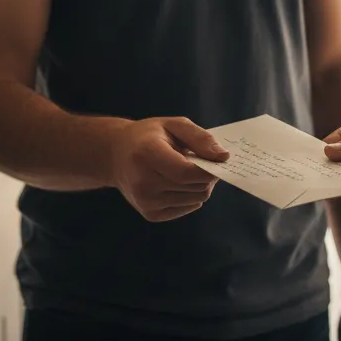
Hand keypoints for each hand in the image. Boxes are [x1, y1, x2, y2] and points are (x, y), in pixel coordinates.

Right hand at [111, 117, 227, 222]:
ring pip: (194, 199)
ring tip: (187, 171)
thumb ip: (200, 138)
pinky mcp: (150, 214)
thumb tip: (223, 156)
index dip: (209, 170)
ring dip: (199, 186)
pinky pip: (186, 208)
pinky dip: (190, 196)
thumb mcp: (174, 125)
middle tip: (201, 162)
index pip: (187, 172)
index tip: (218, 160)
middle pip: (193, 187)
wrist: (116, 155)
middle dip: (206, 175)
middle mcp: (143, 182)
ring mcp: (145, 202)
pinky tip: (178, 183)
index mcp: (147, 154)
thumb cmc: (149, 136)